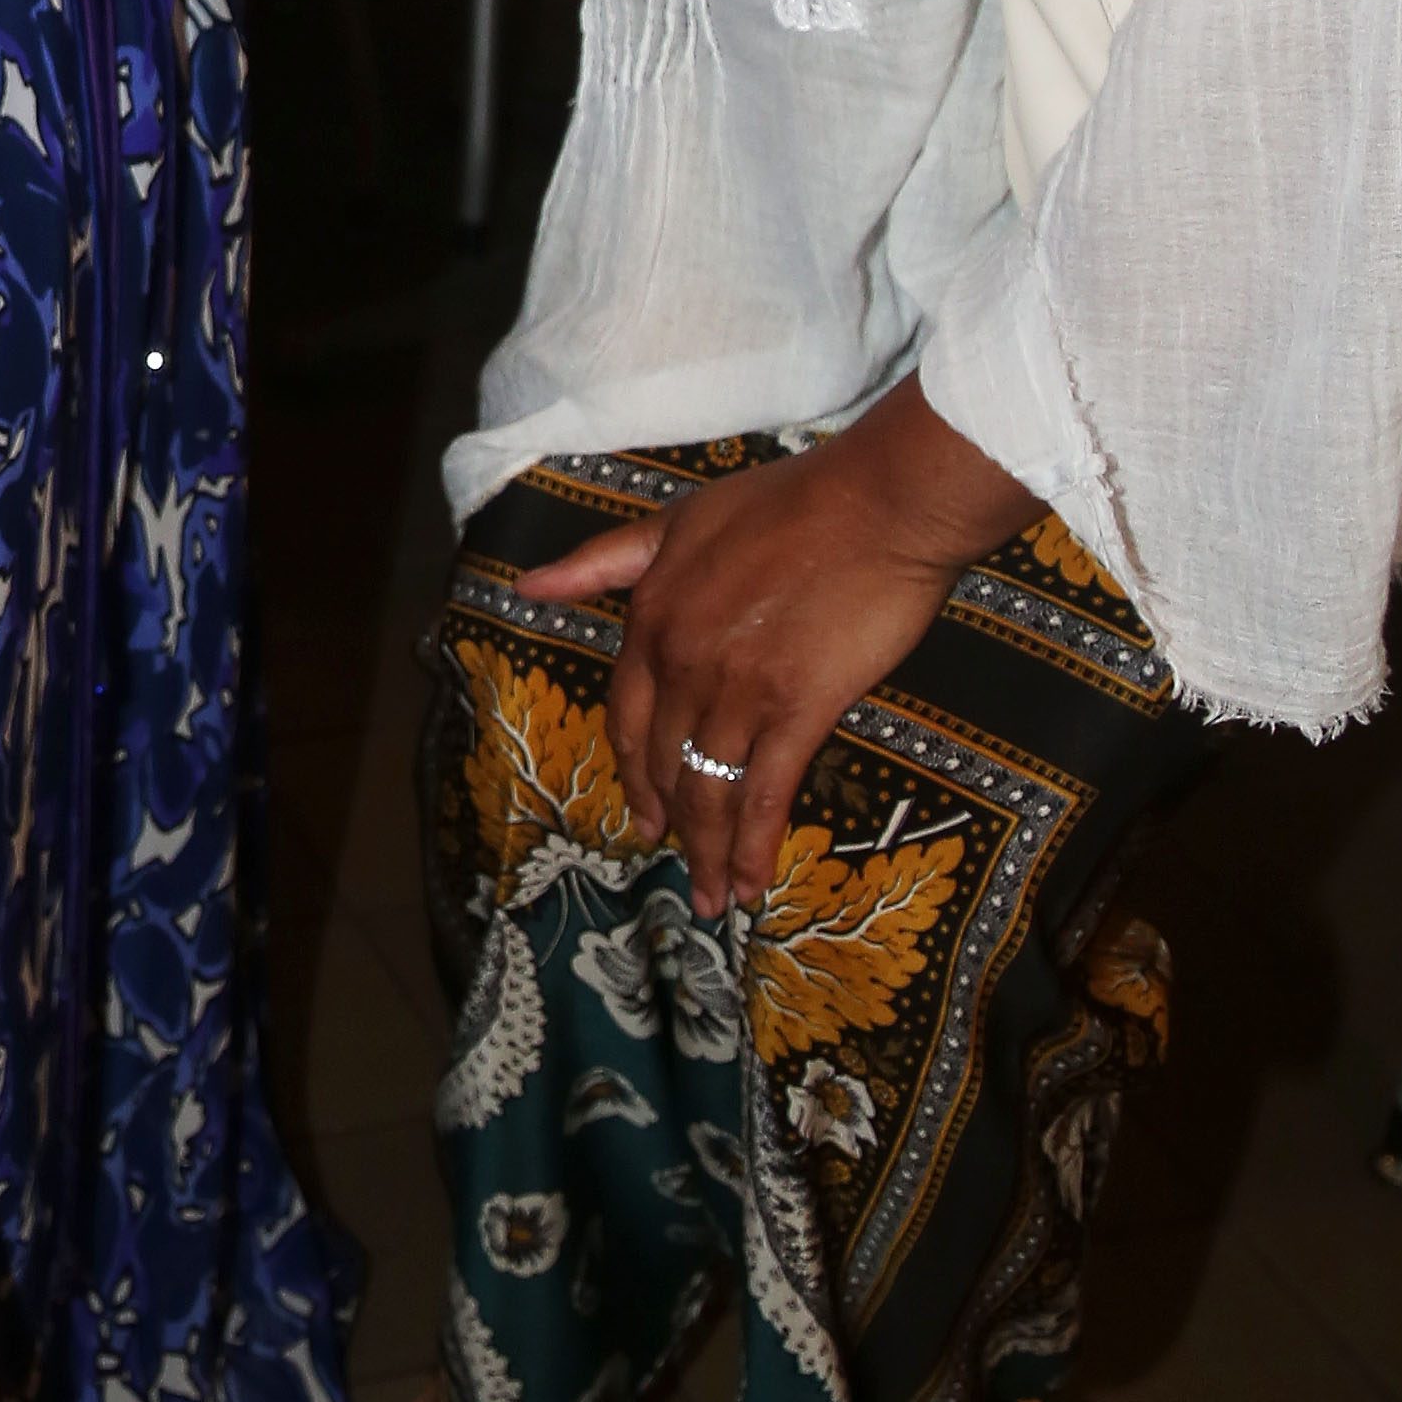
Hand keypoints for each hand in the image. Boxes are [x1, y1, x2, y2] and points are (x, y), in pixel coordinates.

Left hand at [511, 381, 1030, 918]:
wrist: (874, 503)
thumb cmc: (788, 503)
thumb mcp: (679, 520)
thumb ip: (604, 562)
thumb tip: (527, 586)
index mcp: (651, 619)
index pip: (626, 718)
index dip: (632, 774)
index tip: (642, 815)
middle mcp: (682, 662)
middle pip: (663, 764)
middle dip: (671, 824)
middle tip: (683, 868)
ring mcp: (736, 691)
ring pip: (708, 790)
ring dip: (710, 853)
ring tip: (716, 898)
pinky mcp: (797, 710)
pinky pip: (765, 794)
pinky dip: (756, 846)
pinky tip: (756, 883)